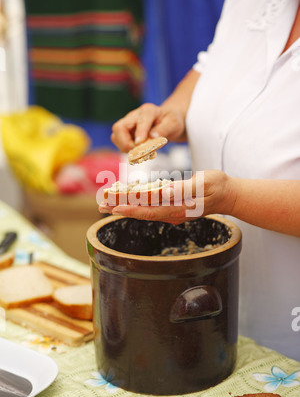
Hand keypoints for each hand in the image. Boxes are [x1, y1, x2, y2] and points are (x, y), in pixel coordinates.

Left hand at [99, 170, 236, 224]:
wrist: (229, 195)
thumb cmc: (218, 186)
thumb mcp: (203, 183)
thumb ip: (184, 189)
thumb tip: (164, 193)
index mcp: (178, 207)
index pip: (150, 209)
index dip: (131, 208)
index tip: (114, 206)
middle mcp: (172, 213)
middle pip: (142, 212)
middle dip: (121, 209)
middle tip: (101, 206)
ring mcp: (173, 212)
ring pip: (145, 210)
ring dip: (126, 207)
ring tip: (108, 204)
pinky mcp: (173, 208)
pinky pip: (151, 207)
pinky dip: (137, 204)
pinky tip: (128, 200)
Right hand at [111, 103, 186, 152]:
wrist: (166, 121)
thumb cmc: (170, 121)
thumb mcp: (173, 124)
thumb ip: (164, 129)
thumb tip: (152, 137)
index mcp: (148, 111)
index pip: (140, 121)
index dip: (140, 133)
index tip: (140, 144)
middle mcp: (134, 115)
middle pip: (119, 128)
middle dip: (126, 143)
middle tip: (139, 152)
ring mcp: (127, 124)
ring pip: (115, 136)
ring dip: (125, 148)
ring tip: (140, 153)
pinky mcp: (125, 133)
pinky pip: (118, 142)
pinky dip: (126, 150)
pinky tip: (137, 152)